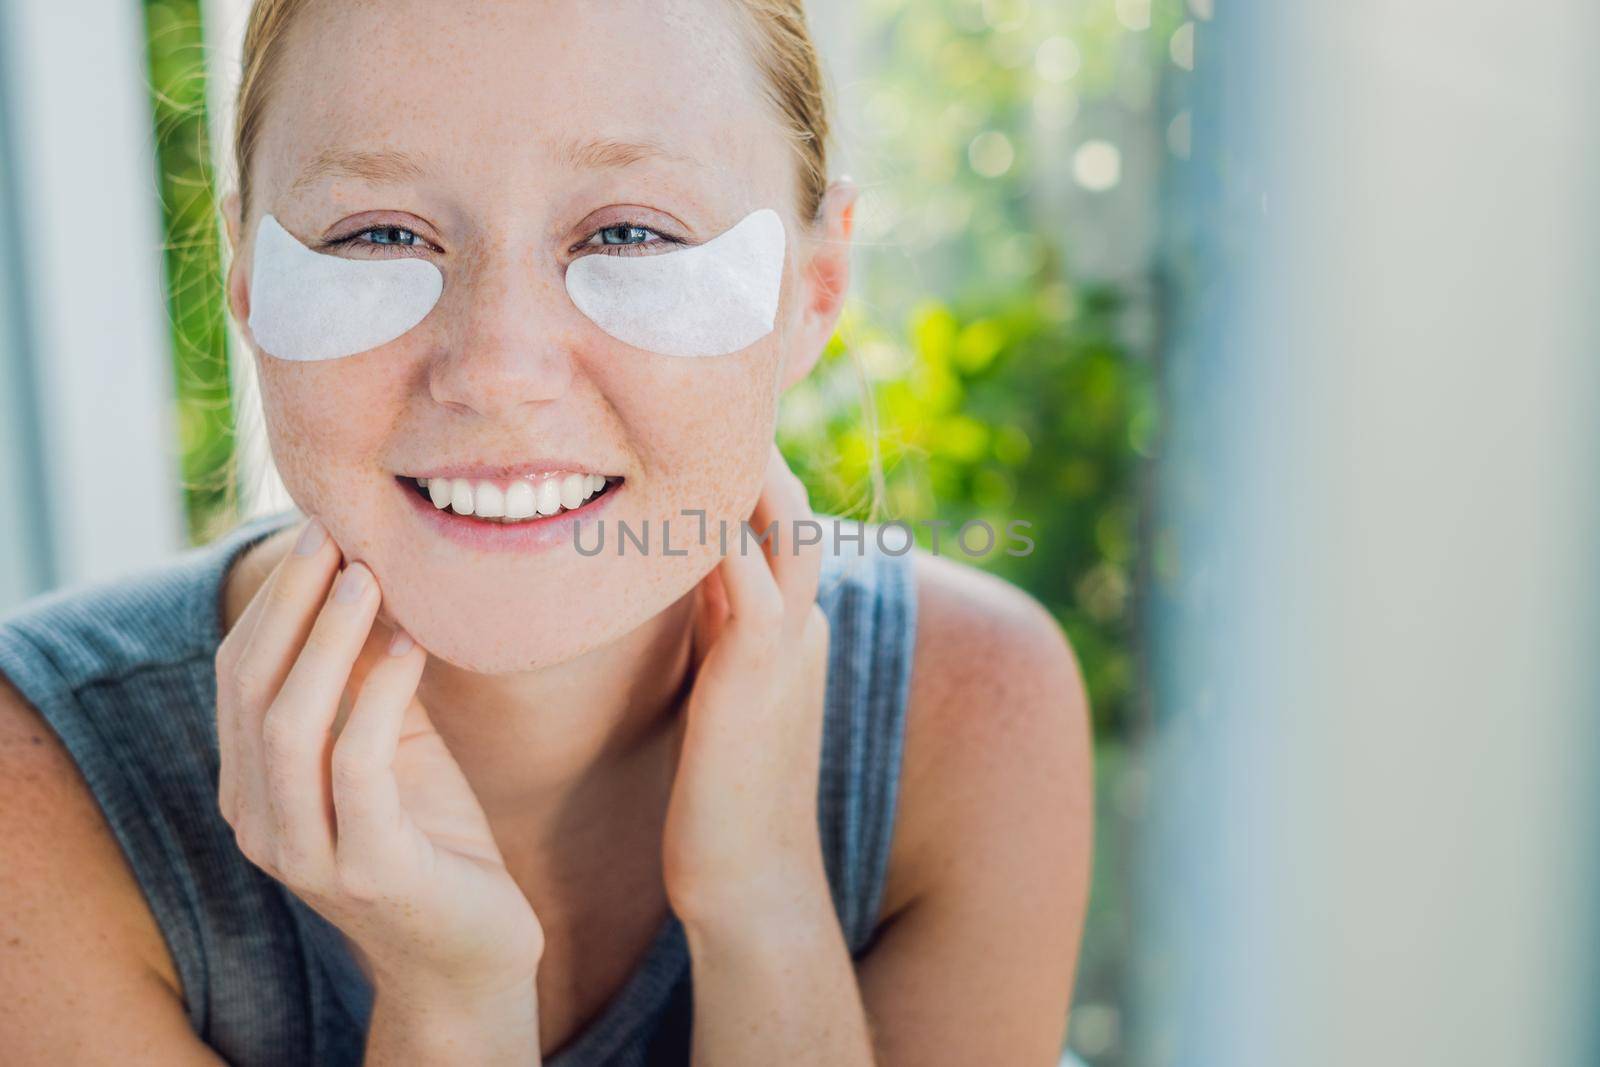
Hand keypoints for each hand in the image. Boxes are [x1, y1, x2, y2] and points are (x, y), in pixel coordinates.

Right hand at [215, 519, 544, 1008]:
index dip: (273, 598)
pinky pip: (357, 767)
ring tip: (365, 577)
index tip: (318, 529)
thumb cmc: (431, 833)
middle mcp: (260, 821)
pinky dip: (379, 698)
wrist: (470, 950)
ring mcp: (306, 853)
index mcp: (254, 785)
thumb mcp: (391, 738)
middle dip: (288, 603)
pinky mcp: (368, 870)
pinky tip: (414, 648)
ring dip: (324, 640)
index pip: (239, 675)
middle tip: (331, 534)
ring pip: (288, 726)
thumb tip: (363, 569)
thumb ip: (366, 673)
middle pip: (251, 689)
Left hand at [661, 445, 832, 933]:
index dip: (745, 469)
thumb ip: (718, 642)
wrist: (751, 887)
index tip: (693, 422)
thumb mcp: (726, 701)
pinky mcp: (753, 676)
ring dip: (742, 472)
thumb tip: (686, 593)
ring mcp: (786, 647)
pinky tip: (670, 496)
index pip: (776, 525)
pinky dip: (712, 532)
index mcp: (791, 630)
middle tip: (697, 391)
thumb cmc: (724, 800)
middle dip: (752, 448)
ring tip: (690, 413)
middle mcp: (801, 625)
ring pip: (780, 528)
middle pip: (788, 508)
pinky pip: (744, 580)